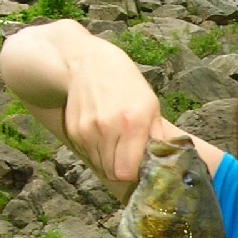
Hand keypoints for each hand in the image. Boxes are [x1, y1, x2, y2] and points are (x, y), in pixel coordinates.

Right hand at [62, 33, 165, 183]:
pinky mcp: (74, 131)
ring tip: (116, 145)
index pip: (128, 171)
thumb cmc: (126, 85)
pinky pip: (87, 155)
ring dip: (109, 162)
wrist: (87, 63)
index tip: (139, 167)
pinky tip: (102, 137)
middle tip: (128, 159)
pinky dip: (96, 153)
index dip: (134, 173)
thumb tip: (163, 162)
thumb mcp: (151, 105)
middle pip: (113, 172)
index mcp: (133, 123)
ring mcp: (88, 130)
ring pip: (99, 166)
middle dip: (122, 170)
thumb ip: (157, 136)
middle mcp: (108, 128)